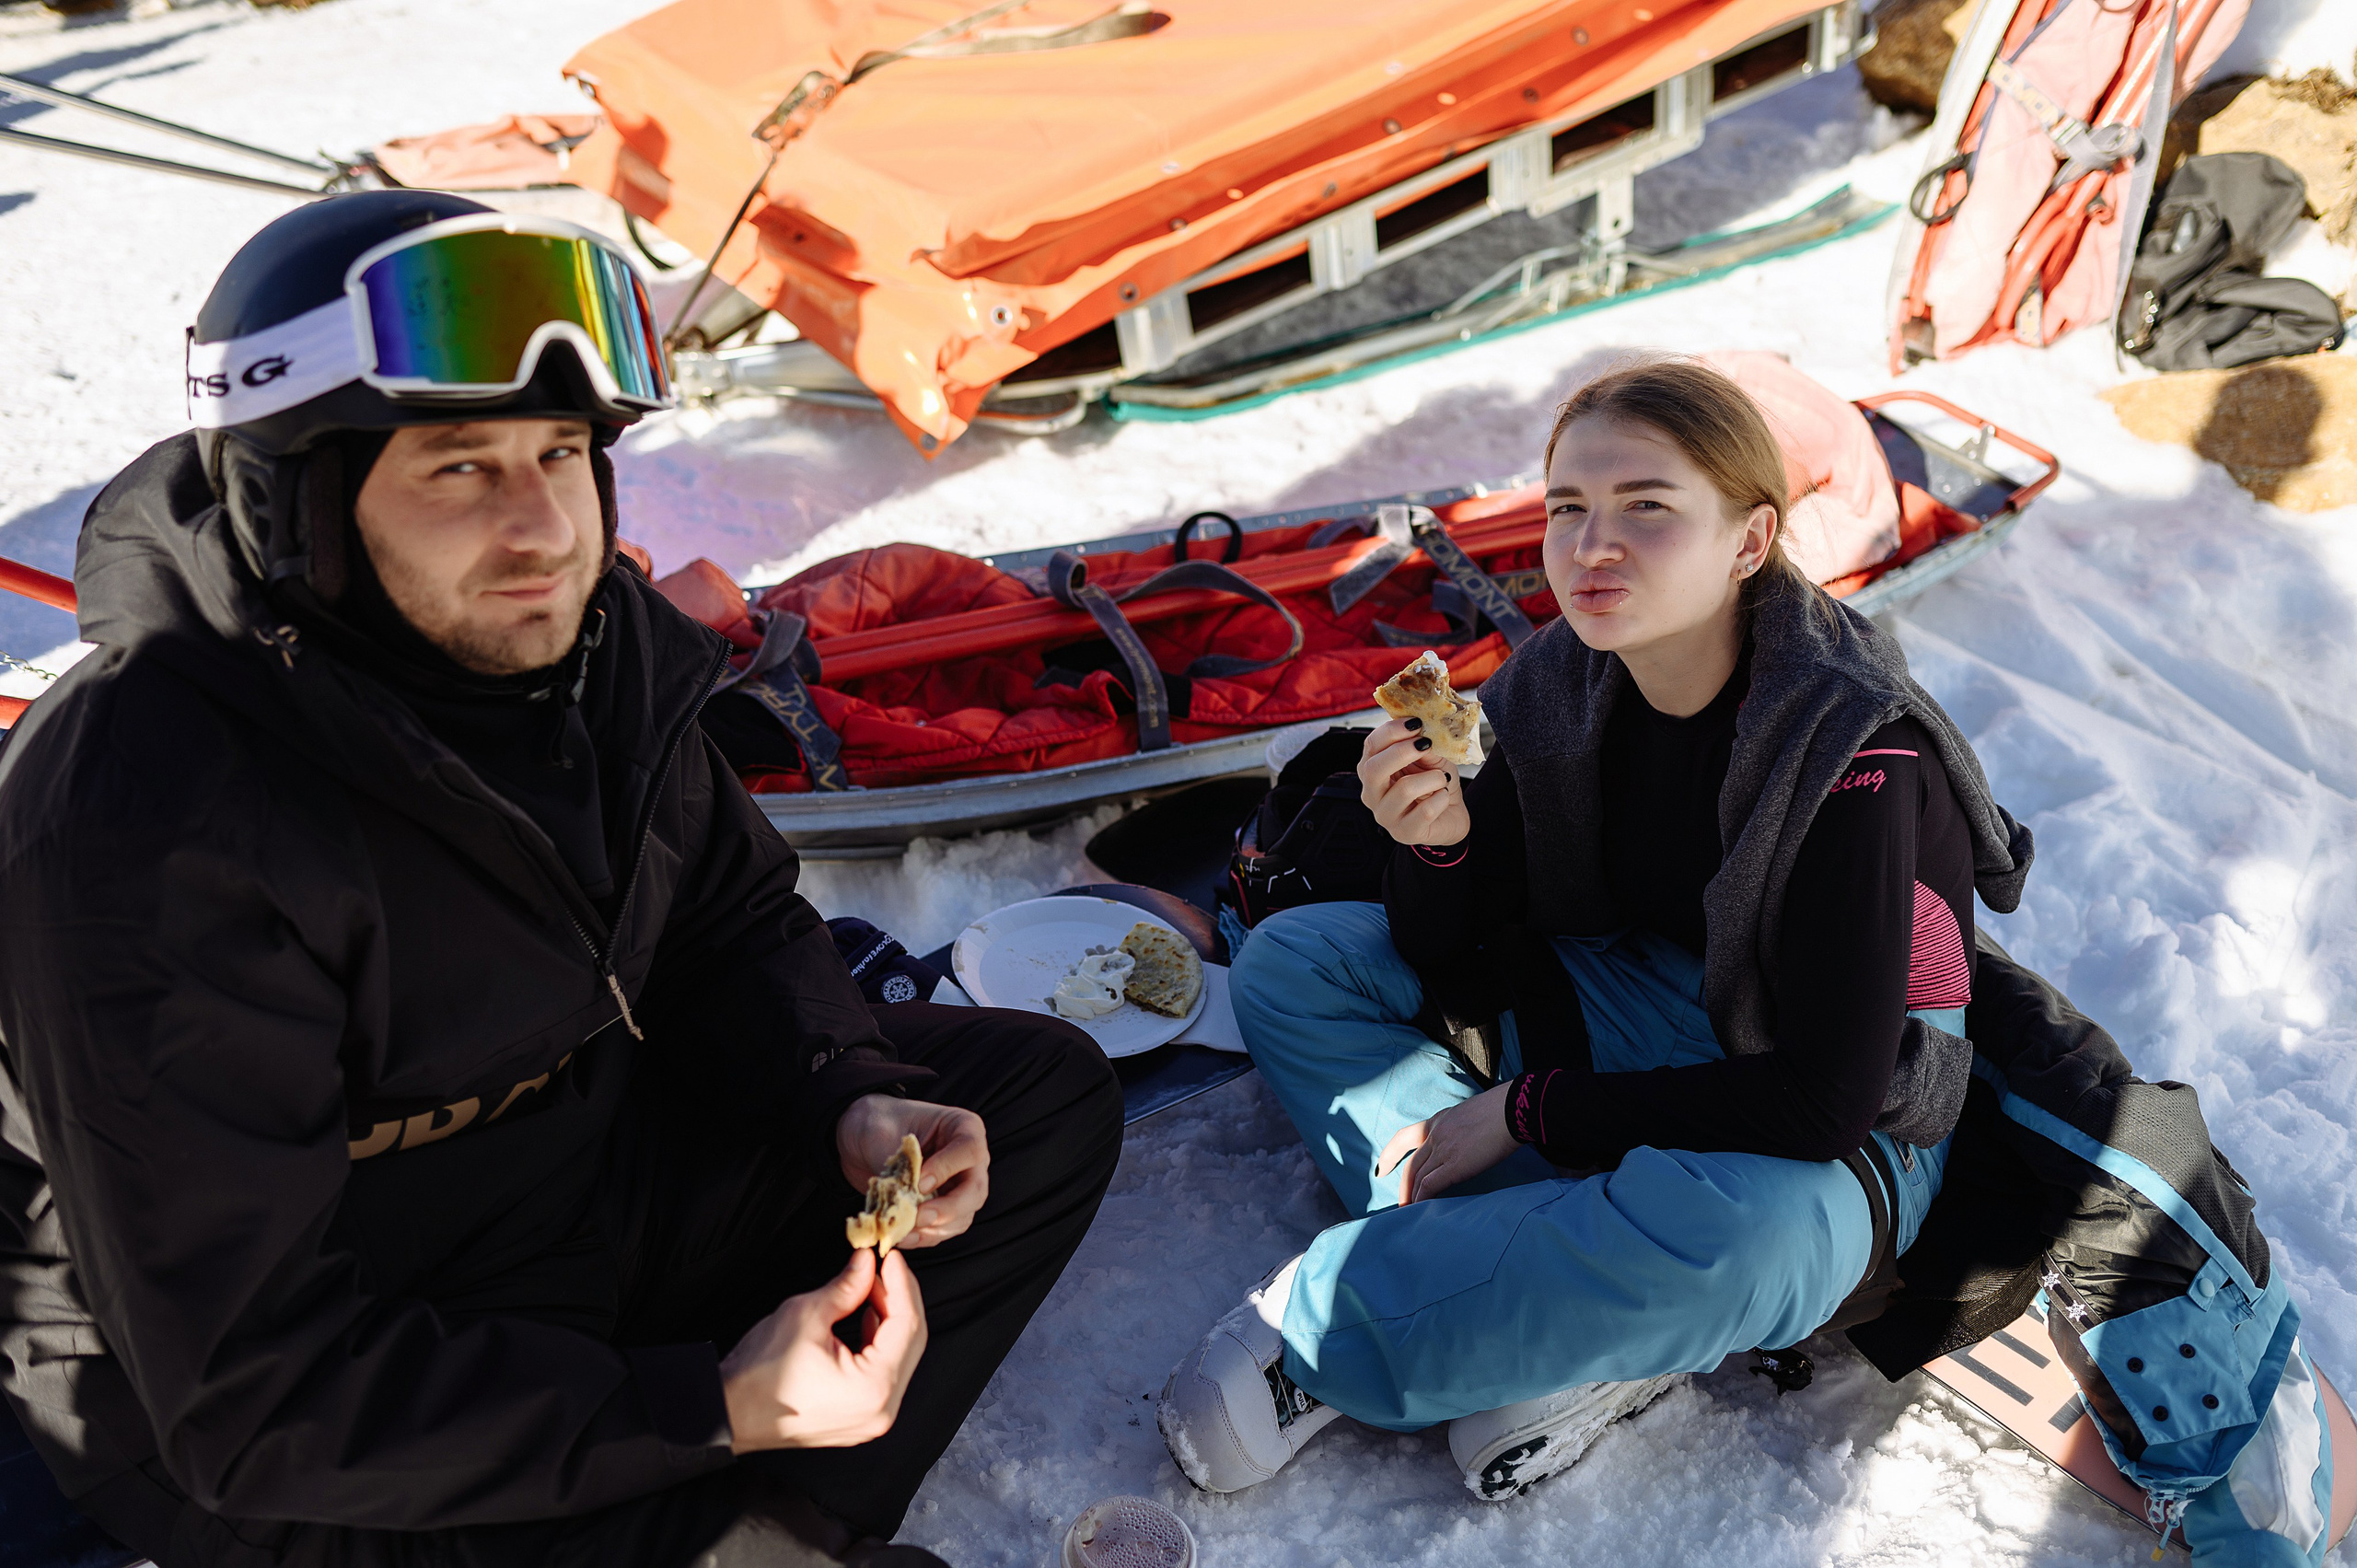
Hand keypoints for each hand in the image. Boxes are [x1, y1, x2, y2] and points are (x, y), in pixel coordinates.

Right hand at [720, 1246, 927, 1450]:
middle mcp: (881, 1410)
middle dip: (898, 1299)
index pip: (907, 1325)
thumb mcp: (806, 1314)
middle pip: (909, 1342)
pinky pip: (882, 1374)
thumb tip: (866, 1263)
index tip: (892, 1258)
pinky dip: (877, 1343)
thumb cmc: (760, 1373)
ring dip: (887, 1319)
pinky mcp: (858, 1418)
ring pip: (898, 1357)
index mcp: (874, 1387)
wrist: (729, 1412)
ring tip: (869, 1288)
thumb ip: (847, 1286)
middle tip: (882, 1269)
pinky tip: (864, 1318)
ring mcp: (871, 1419)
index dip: (902, 1284)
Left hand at [836, 1095, 988, 1247]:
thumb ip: (906, 1161)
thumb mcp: (890, 1132)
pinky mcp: (942, 1207)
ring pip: (963, 1217)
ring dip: (935, 1229)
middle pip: (975, 1191)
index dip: (947, 1169)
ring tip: (904, 1231)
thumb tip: (915, 1197)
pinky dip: (923, 1237)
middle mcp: (969, 1160)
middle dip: (949, 1209)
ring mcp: (958, 1186)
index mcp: (963, 1127)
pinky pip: (943, 1229)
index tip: (919, 1181)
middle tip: (920, 1217)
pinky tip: (902, 1237)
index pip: (970, 1151)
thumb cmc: (877, 1124)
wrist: (861, 1140)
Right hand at [1357, 718, 1468, 847]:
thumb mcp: (1430, 758)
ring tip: (1441, 778)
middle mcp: (1372, 794)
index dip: (1391, 731)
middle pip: (1373, 769)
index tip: (1415, 722)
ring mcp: (1385, 816)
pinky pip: (1425, 811)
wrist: (1450, 815)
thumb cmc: (1435, 783)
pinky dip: (1441, 798)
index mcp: (1373, 770)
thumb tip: (1421, 733)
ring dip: (1432, 777)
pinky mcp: (1404, 833)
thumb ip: (1423, 745)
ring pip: (1404, 789)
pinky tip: (1443, 797)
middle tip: (1426, 743)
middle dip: (1402, 752)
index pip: (1371, 745)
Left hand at [1378, 1083, 1518, 1203]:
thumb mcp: (1472, 1115)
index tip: (1382, 1168)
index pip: (1405, 1137)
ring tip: (1408, 1214)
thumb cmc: (1504, 1111)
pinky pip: (1430, 1185)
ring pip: (1417, 1177)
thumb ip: (1462, 1130)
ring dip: (1411, 1197)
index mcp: (1439, 1120)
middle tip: (1399, 1203)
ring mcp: (1444, 1149)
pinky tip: (1420, 1210)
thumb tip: (1468, 1144)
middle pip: (1411, 1165)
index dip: (1391, 1154)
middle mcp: (1436, 1135)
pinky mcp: (1455, 1165)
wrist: (1513, 1109)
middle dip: (1402, 1186)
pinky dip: (1421, 1199)